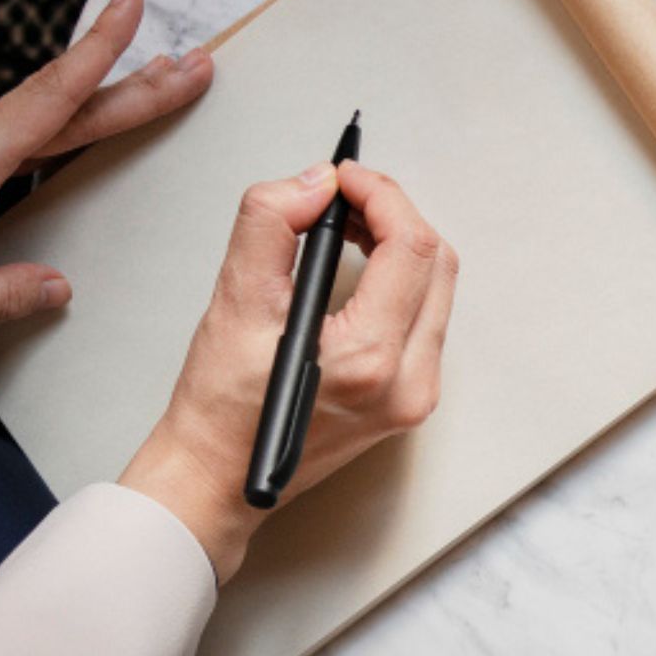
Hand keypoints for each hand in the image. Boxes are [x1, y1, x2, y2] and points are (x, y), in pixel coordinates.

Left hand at [0, 0, 212, 333]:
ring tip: (143, 92)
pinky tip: (50, 147)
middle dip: (133, 81)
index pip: (56, 96)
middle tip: (191, 62)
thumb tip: (53, 289)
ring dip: (88, 110)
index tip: (132, 3)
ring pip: (26, 124)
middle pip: (63, 103)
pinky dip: (40, 135)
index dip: (101, 48)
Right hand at [120, 162, 456, 583]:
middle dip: (394, 215)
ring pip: (436, 290)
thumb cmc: (219, 406)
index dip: (382, 196)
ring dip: (399, 245)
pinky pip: (425, 318)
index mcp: (371, 360)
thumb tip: (315, 182)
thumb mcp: (234, 301)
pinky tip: (359, 266)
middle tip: (345, 196)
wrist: (217, 478)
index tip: (345, 177)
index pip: (411, 247)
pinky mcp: (411, 399)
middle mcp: (410, 383)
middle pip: (437, 263)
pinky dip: (399, 280)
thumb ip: (271, 226)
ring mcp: (417, 396)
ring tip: (346, 225)